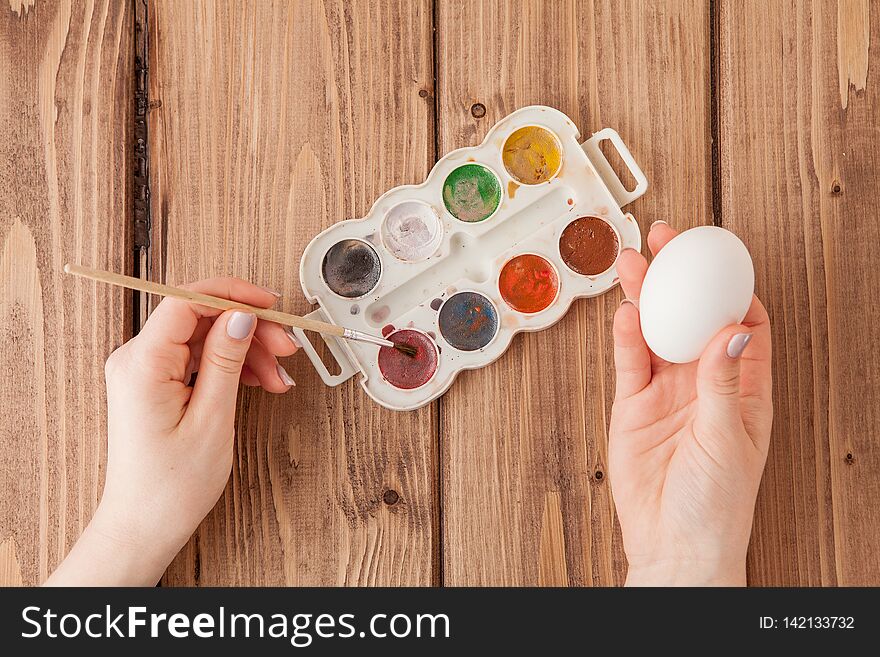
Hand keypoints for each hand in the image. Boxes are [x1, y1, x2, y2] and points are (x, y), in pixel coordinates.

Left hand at [46, 278, 298, 585]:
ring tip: (276, 377)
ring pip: (205, 338)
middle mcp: (137, 360)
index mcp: (143, 363)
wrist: (145, 525)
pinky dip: (232, 366)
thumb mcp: (212, 419)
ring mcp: (146, 371)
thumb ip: (226, 360)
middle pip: (202, 318)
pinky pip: (199, 358)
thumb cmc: (171, 485)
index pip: (186, 301)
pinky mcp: (156, 383)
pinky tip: (258, 382)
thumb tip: (241, 315)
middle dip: (249, 329)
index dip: (232, 295)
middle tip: (287, 348)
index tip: (270, 305)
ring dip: (246, 351)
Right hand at [610, 222, 772, 585]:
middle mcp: (704, 383)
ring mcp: (666, 393)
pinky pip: (629, 363)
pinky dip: (625, 338)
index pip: (744, 325)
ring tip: (634, 263)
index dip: (733, 289)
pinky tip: (624, 312)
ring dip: (647, 298)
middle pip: (693, 317)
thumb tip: (731, 329)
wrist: (674, 544)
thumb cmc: (717, 504)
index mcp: (744, 389)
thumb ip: (724, 381)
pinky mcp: (633, 406)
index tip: (721, 260)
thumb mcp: (730, 438)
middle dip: (682, 279)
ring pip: (656, 332)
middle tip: (668, 242)